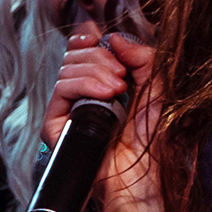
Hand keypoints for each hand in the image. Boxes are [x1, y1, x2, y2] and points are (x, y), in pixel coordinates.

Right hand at [41, 22, 154, 148]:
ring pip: (67, 69)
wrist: (140, 174)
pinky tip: (106, 96)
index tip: (101, 39)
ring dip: (96, 72)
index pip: (80, 50)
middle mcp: (80, 94)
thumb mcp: (156, 88)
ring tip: (119, 90)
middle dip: (101, 58)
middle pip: (74, 56)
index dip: (87, 40)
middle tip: (123, 77)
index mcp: (100, 82)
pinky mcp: (56, 124)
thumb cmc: (149, 138)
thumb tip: (115, 37)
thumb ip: (142, 58)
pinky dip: (84, 85)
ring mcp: (67, 109)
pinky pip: (61, 89)